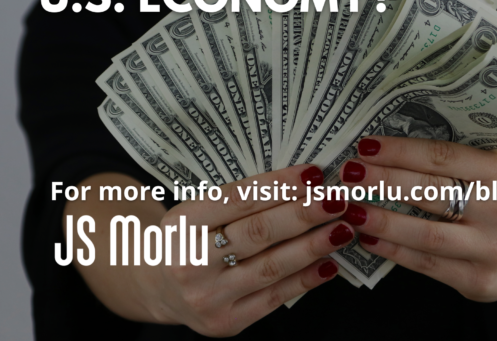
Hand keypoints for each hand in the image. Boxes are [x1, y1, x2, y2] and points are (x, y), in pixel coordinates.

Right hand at [136, 165, 353, 335]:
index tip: (314, 173)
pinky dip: (305, 279)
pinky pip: (274, 298)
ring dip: (313, 246)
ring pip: (271, 267)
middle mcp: (190, 262)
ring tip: (342, 228)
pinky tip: (328, 263)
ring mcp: (207, 297)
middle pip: (257, 233)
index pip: (238, 198)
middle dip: (304, 213)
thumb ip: (240, 199)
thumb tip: (302, 182)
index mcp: (181, 223)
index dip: (280, 185)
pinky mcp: (226, 322)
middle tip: (338, 198)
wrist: (155, 284)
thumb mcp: (197, 209)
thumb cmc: (187, 237)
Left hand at [338, 136, 496, 301]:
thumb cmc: (494, 200)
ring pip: (426, 233)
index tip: (365, 146)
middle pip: (432, 193)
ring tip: (350, 207)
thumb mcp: (485, 173)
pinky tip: (368, 236)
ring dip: (382, 219)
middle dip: (384, 181)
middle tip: (349, 174)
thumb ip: (446, 162)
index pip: (443, 157)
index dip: (400, 151)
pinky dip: (392, 249)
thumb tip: (380, 150)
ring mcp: (492, 249)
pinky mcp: (479, 282)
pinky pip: (426, 264)